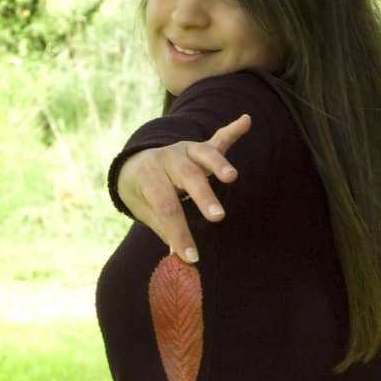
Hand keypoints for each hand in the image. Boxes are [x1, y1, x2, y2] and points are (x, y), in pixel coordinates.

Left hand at [115, 111, 251, 263]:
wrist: (135, 165)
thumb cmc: (144, 195)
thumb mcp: (146, 212)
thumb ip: (165, 230)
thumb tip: (180, 260)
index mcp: (148, 175)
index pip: (166, 207)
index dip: (179, 233)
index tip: (191, 257)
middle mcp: (167, 158)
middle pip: (186, 176)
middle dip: (203, 197)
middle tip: (217, 218)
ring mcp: (185, 149)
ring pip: (203, 154)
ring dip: (219, 165)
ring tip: (232, 178)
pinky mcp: (200, 147)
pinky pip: (218, 139)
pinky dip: (233, 130)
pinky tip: (246, 120)